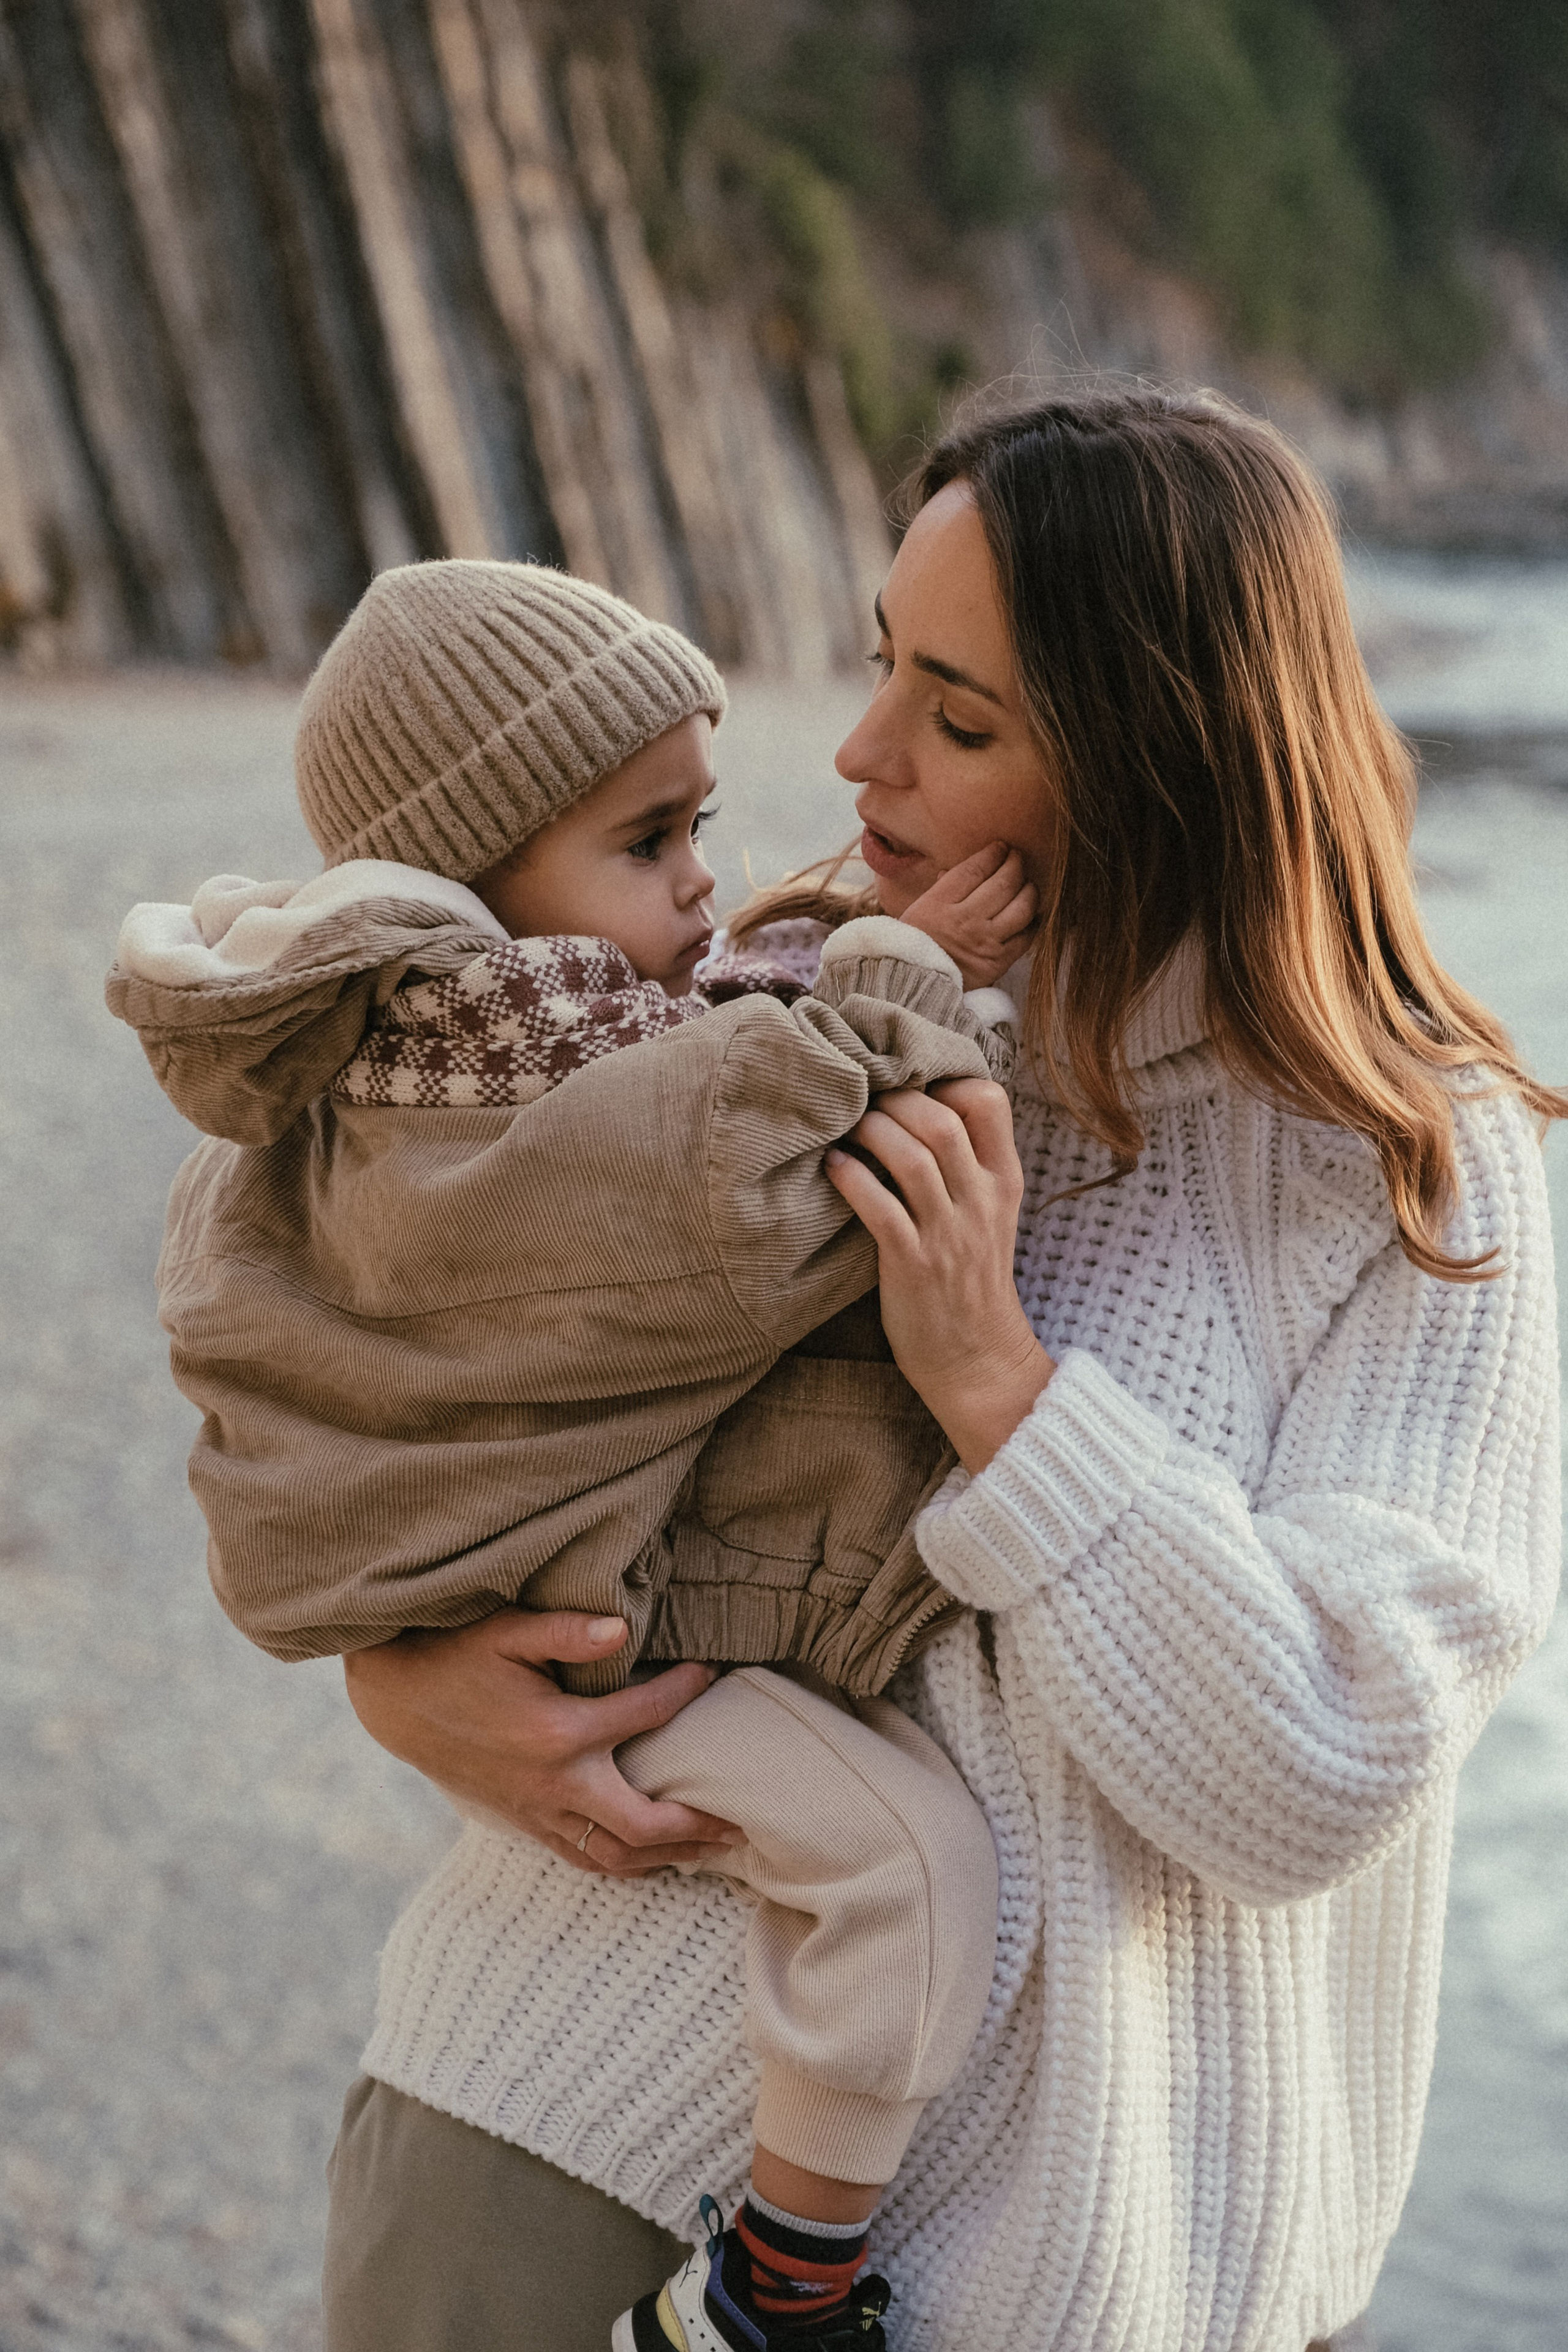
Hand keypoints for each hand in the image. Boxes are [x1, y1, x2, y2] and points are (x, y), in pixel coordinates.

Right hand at [342, 1609, 743, 1874]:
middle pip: (642, 1827)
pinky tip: (651, 1857)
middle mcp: (553, 1785)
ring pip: (614, 1857)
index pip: (645, 1715)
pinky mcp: (523, 1823)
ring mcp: (537, 1812)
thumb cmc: (454, 1655)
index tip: (712, 1671)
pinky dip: (624, 1864)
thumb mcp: (505, 1630)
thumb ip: (565, 1629)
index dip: (685, 1690)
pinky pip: (583, 1858)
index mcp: (557, 1733)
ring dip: (667, 1858)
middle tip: (741, 1819)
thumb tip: (621, 1628)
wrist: (395, 1699)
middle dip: (696, 1825)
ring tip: (712, 1849)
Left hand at [825, 1078, 1053, 1471]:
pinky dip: (851, 1178)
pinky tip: (833, 1167)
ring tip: (847, 1128)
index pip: (990, 1100)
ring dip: (870, 1131)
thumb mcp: (989, 1215)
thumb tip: (914, 1110)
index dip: (945, 1078)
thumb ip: (966, 1166)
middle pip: (943, 1120)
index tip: (911, 1085)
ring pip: (913, 1156)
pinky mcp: (914, 1264)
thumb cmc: (970, 1282)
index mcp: (1004, 1181)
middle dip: (895, 1098)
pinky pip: (880, 1207)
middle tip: (863, 1099)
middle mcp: (982, 1201)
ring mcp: (950, 1233)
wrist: (977, 1360)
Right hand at [900, 842, 1036, 988]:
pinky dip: (1032, 922)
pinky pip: (1025, 937)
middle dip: (1016, 864)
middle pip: (1003, 883)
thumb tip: (967, 866)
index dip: (993, 854)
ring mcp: (984, 942)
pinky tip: (1030, 915)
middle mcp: (964, 921)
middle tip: (1017, 857)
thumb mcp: (919, 910)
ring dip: (1030, 890)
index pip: (975, 869)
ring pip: (1022, 907)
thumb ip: (944, 887)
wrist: (913, 987)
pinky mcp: (997, 963)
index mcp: (939, 904)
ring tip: (1027, 885)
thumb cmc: (915, 945)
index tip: (1001, 847)